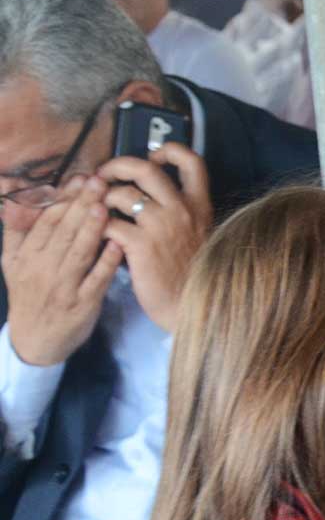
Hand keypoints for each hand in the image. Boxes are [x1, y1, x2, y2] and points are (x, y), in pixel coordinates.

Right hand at [1, 178, 121, 366]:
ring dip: (91, 228)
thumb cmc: (29, 295)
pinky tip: (117, 244)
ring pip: (78, 253)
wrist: (35, 340)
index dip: (62, 198)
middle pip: (63, 232)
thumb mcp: (12, 263)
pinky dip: (106, 262)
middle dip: (80, 205)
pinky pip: (96, 279)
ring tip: (104, 205)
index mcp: (25, 256)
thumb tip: (13, 202)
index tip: (79, 178)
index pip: (45, 221)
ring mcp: (63, 287)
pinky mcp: (83, 304)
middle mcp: (42, 269)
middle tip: (98, 182)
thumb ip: (15, 232)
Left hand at [98, 142, 211, 334]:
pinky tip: (101, 236)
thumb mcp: (198, 236)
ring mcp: (161, 226)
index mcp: (199, 206)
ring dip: (102, 199)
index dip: (168, 151)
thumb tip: (150, 196)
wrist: (190, 308)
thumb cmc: (192, 276)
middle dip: (117, 166)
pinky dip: (99, 226)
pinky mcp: (140, 245)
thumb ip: (181, 213)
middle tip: (105, 176)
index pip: (191, 161)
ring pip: (121, 193)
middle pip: (145, 168)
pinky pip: (109, 222)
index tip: (152, 158)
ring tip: (98, 211)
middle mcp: (181, 210)